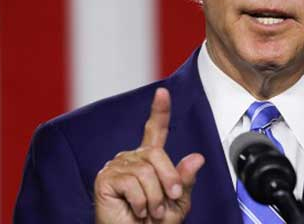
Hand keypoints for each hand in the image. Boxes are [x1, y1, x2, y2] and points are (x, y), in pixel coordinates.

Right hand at [94, 88, 204, 222]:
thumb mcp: (177, 203)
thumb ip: (185, 180)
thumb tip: (197, 158)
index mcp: (149, 161)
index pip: (155, 131)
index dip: (159, 111)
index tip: (163, 92)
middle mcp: (131, 159)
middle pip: (157, 154)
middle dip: (169, 180)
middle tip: (169, 201)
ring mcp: (116, 167)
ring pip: (146, 171)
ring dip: (155, 197)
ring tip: (150, 211)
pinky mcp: (105, 179)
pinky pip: (132, 182)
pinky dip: (140, 201)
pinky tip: (136, 210)